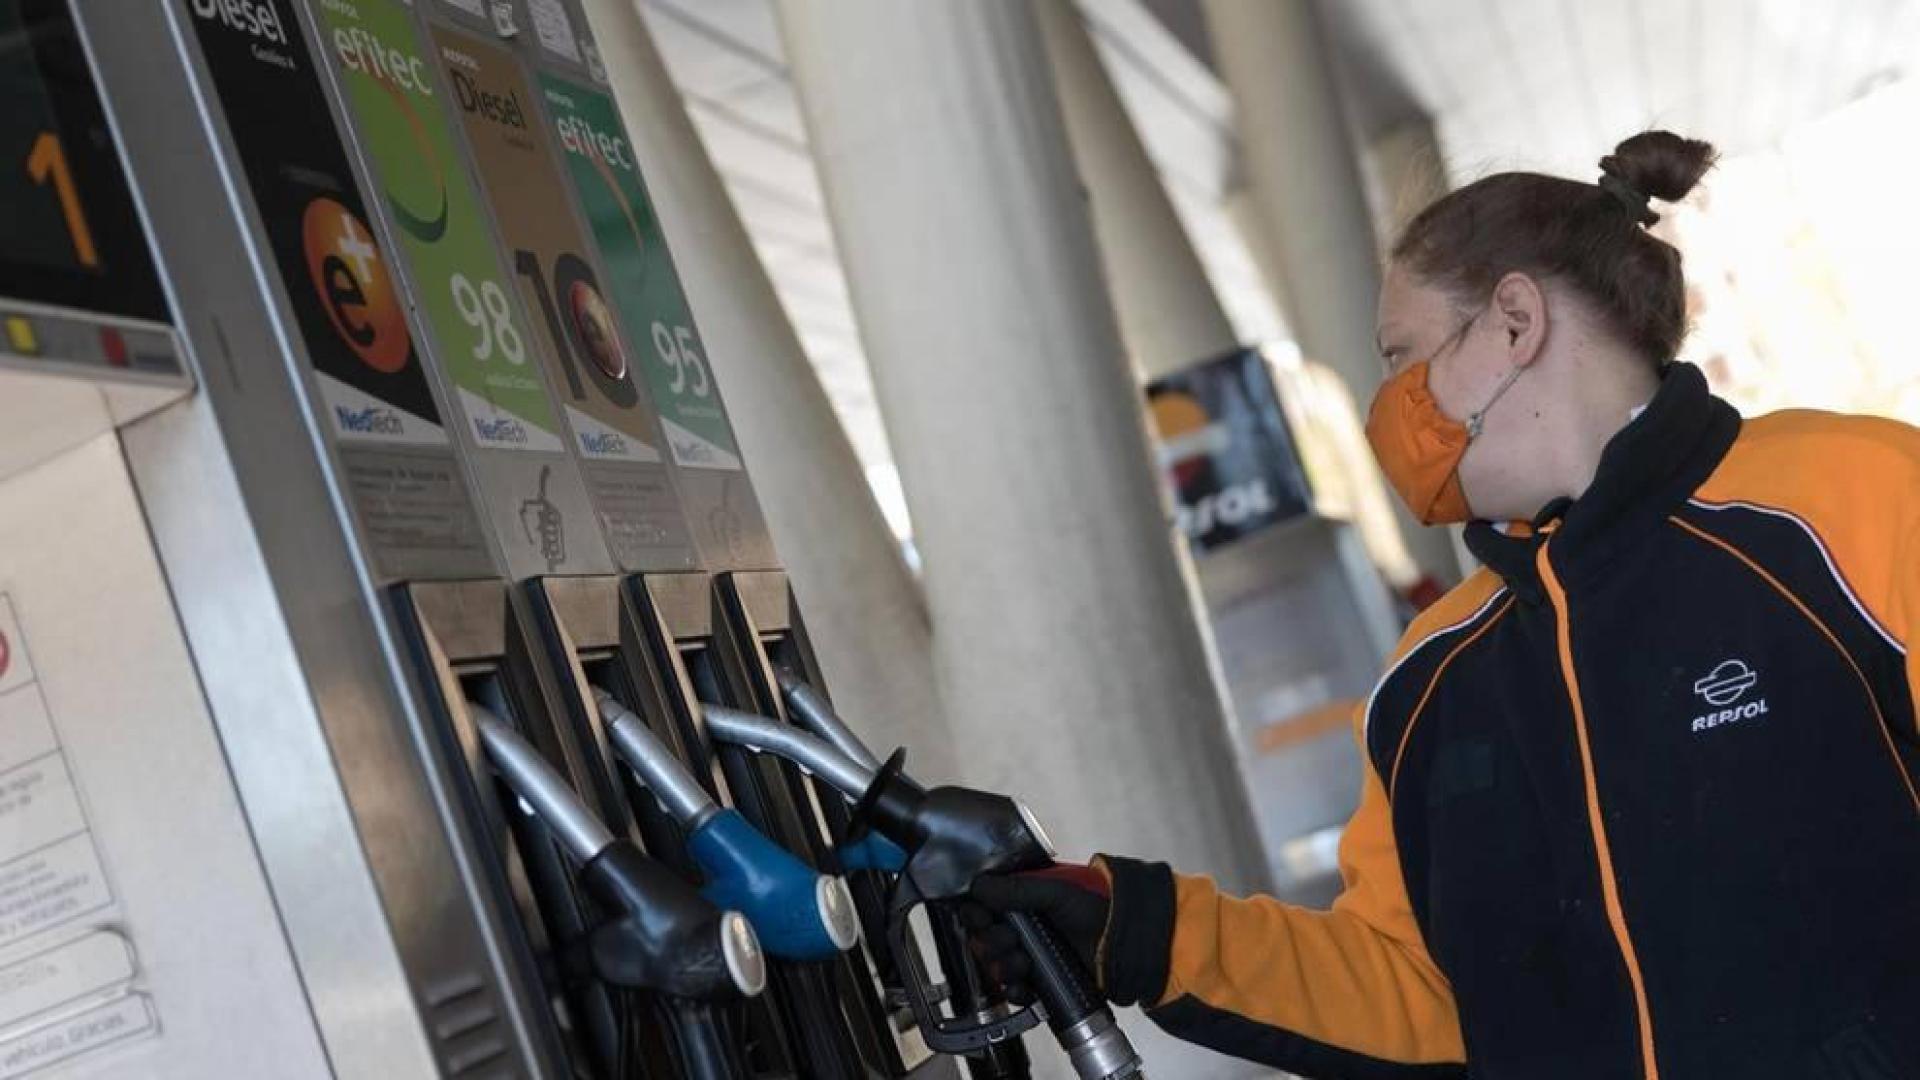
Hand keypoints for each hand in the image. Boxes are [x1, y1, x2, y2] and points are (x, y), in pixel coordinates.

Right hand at [962, 863, 1110, 1004]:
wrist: (1125, 949)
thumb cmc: (1098, 912)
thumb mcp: (1057, 893)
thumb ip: (1017, 889)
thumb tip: (978, 884)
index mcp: (1025, 902)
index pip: (985, 908)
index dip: (977, 914)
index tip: (980, 917)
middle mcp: (1024, 928)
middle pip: (985, 939)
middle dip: (992, 942)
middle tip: (1009, 940)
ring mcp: (1031, 956)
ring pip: (996, 966)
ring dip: (1004, 966)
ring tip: (1023, 963)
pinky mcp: (1040, 982)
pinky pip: (1014, 990)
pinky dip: (1015, 991)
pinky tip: (1023, 986)